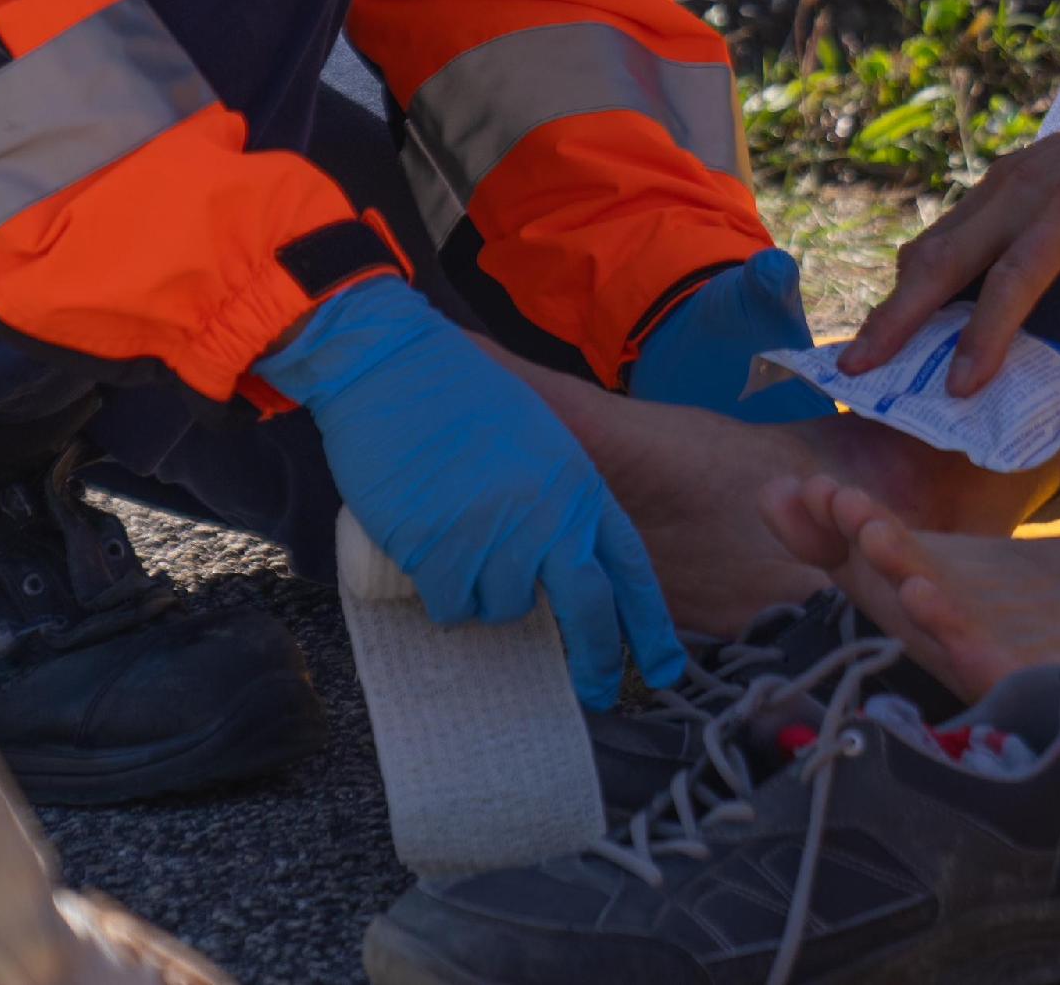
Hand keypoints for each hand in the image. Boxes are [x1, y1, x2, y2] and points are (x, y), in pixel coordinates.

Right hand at [254, 280, 686, 705]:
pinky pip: (453, 605)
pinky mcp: (445, 551)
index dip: (648, 622)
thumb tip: (557, 559)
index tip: (665, 668)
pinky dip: (441, 592)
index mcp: (579, 483)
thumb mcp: (535, 435)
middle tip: (597, 693)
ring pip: (506, 609)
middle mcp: (550, 515)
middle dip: (596, 658)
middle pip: (589, 607)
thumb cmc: (460, 393)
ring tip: (459, 544)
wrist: (395, 367)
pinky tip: (429, 549)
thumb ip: (554, 495)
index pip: (628, 566)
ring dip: (484, 596)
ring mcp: (499, 536)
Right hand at [850, 52, 1059, 394]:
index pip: (1015, 278)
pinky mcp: (1000, 180)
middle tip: (857, 367)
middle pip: (944, 256)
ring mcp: (1006, 179)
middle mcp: (1024, 187)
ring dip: (900, 298)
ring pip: (936, 242)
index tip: (960, 387)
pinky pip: (950, 230)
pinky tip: (911, 313)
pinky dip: (924, 274)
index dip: (985, 336)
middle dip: (897, 316)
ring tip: (869, 351)